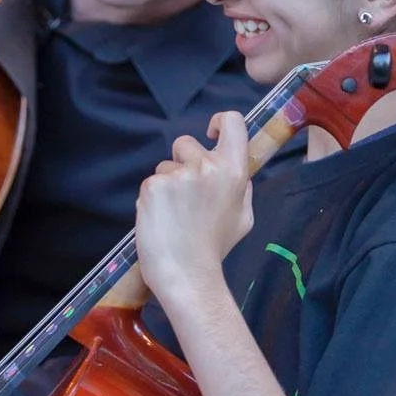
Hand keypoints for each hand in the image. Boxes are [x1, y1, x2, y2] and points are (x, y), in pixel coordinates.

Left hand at [135, 110, 252, 309]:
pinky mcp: (152, 186)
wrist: (187, 274)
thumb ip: (241, 187)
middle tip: (187, 195)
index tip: (211, 134)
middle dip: (183, 162)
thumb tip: (236, 170)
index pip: (233, 123)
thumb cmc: (214, 248)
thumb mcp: (244, 217)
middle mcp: (206, 167)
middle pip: (187, 143)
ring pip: (166, 164)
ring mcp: (177, 175)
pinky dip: (153, 198)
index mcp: (233, 171)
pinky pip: (151, 182)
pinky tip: (161, 218)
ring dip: (167, 182)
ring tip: (173, 213)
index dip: (220, 122)